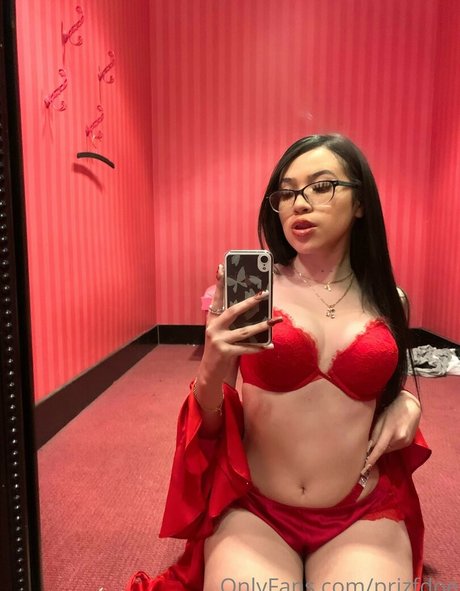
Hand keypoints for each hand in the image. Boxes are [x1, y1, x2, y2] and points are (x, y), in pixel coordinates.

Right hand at [201, 264, 280, 380]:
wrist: (209, 371)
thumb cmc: (220, 347)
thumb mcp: (221, 331)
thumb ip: (230, 320)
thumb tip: (251, 305)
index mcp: (212, 319)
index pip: (216, 298)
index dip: (219, 283)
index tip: (221, 267)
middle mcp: (213, 327)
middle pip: (233, 311)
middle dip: (250, 302)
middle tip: (264, 293)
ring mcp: (218, 340)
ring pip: (244, 331)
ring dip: (262, 325)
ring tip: (276, 320)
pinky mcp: (225, 353)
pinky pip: (246, 348)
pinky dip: (259, 347)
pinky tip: (270, 345)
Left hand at [361, 390, 420, 473]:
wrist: (411, 405)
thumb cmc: (392, 408)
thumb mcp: (380, 418)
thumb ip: (374, 433)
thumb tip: (368, 447)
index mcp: (390, 431)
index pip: (378, 449)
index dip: (371, 459)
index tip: (364, 468)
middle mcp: (399, 439)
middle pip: (383, 450)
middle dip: (375, 450)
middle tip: (368, 446)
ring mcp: (405, 442)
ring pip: (389, 449)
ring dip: (383, 447)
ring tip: (382, 435)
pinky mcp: (409, 442)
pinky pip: (395, 447)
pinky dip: (390, 445)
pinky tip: (389, 436)